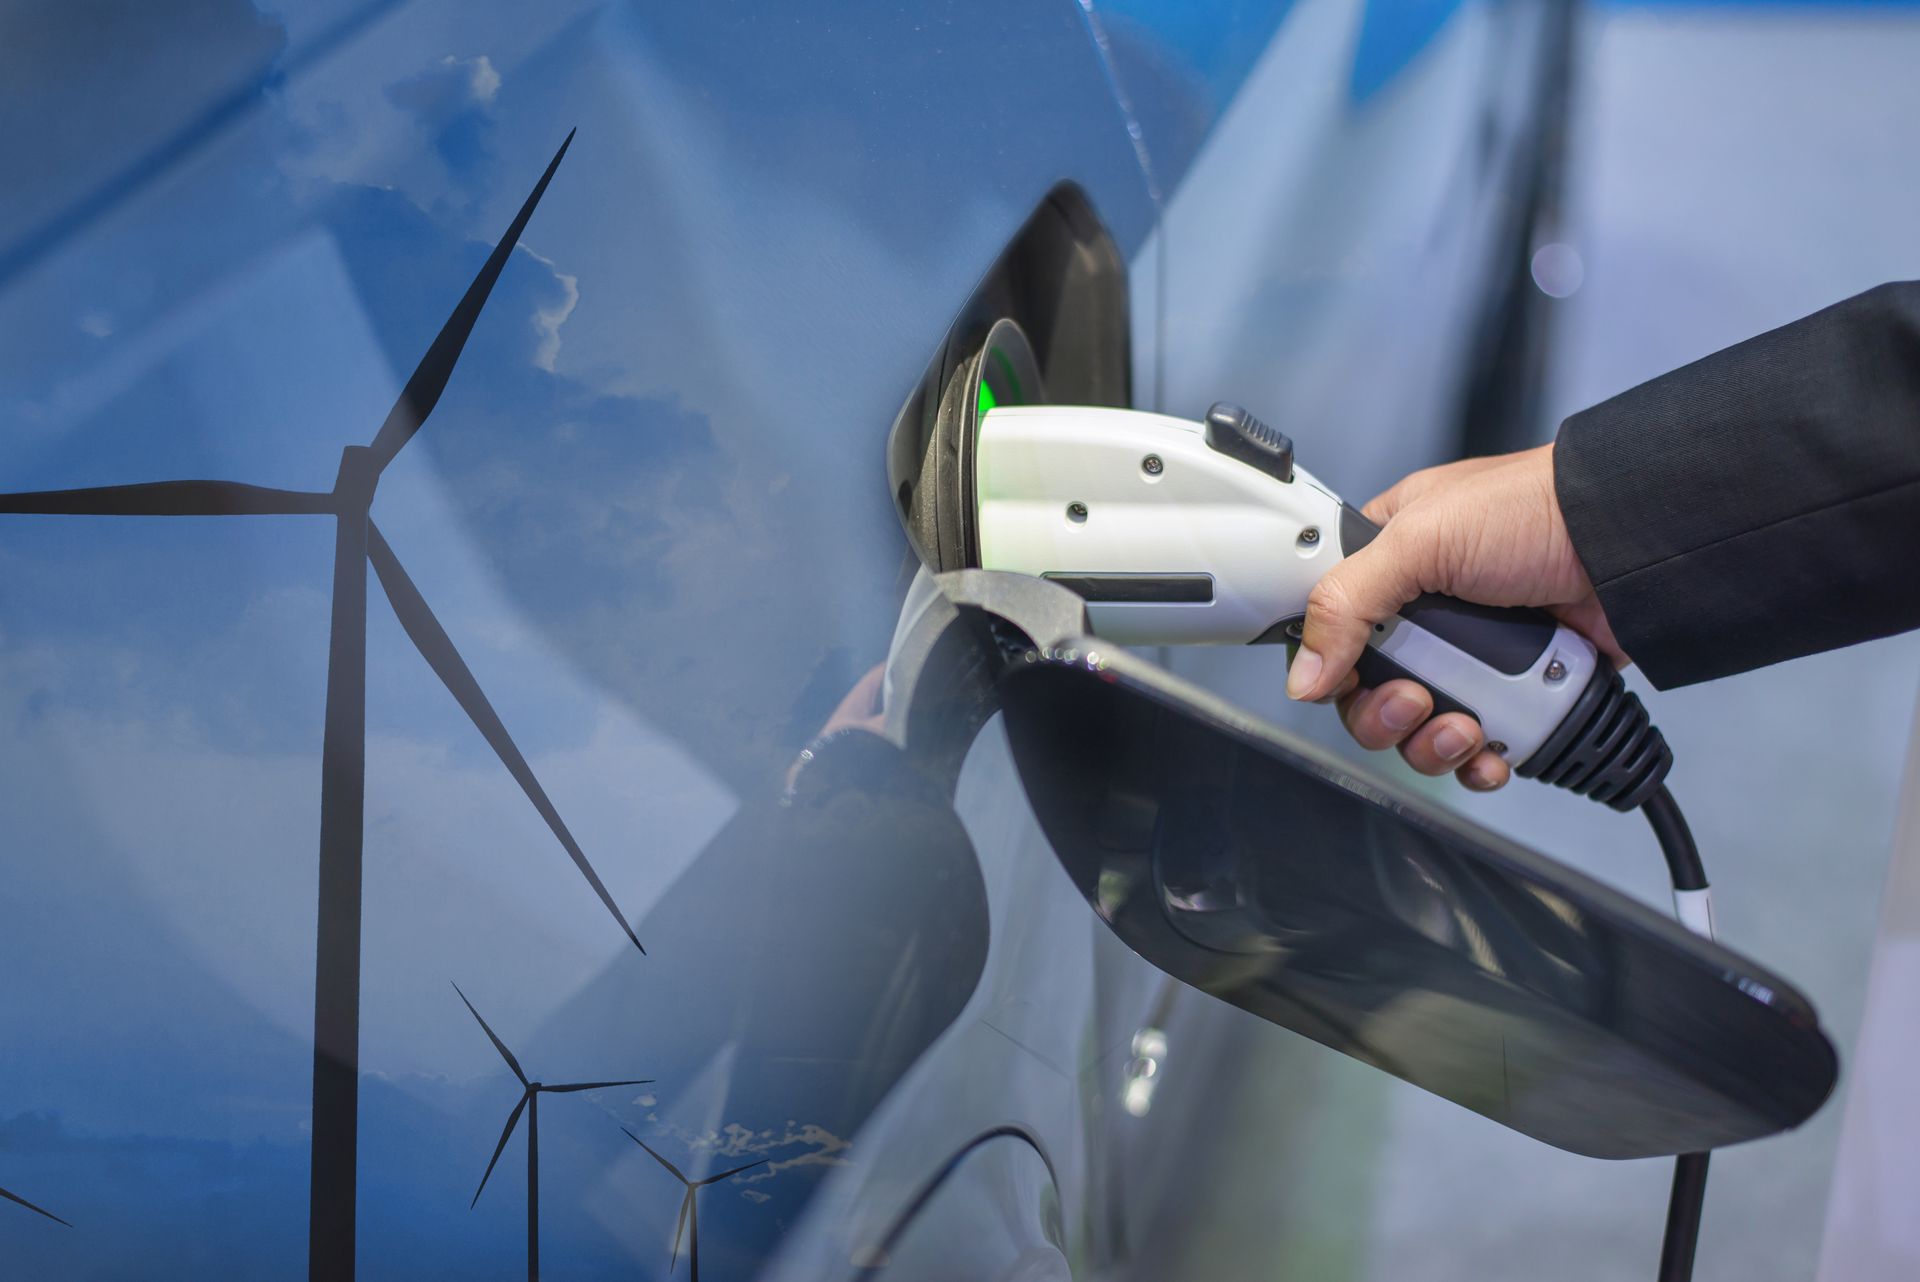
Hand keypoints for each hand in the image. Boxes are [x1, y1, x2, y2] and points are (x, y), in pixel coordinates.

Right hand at [1283, 443, 1625, 791]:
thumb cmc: (1533, 510)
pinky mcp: (1515, 693)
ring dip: (1433, 744)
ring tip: (1465, 728)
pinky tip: (1491, 751)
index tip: (1347, 680)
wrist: (1630, 543)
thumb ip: (1346, 604)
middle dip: (1387, 715)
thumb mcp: (1420, 540)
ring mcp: (1473, 657)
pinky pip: (1477, 748)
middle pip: (1370, 693)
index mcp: (1391, 562)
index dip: (1331, 666)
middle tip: (1416, 702)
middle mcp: (1425, 614)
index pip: (1332, 630)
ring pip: (1421, 730)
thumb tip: (1304, 677)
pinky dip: (1478, 761)